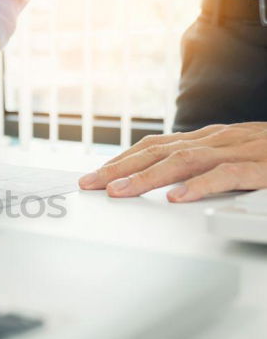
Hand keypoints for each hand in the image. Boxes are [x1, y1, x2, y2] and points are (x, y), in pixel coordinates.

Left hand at [78, 122, 266, 201]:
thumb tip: (165, 182)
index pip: (155, 146)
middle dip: (119, 168)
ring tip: (120, 193)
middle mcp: (218, 140)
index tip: (94, 176)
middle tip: (89, 185)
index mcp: (209, 139)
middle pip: (158, 151)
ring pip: (184, 161)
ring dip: (147, 177)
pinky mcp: (263, 168)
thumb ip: (202, 166)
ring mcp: (240, 151)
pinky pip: (227, 175)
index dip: (121, 160)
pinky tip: (177, 199)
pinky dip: (199, 186)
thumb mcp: (233, 158)